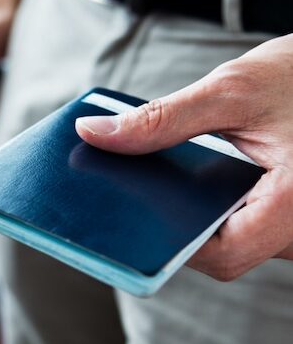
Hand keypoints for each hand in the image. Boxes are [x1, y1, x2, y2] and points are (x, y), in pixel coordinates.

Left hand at [75, 34, 292, 280]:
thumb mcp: (231, 89)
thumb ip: (162, 119)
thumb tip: (94, 134)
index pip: (226, 254)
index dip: (174, 243)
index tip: (132, 217)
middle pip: (227, 249)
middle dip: (178, 225)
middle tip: (130, 195)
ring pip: (237, 239)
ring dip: (197, 215)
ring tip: (157, 182)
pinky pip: (249, 225)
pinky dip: (217, 206)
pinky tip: (189, 180)